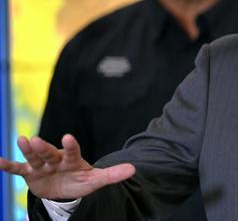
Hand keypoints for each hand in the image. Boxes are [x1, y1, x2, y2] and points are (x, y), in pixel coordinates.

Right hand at [0, 134, 134, 199]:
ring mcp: (42, 165)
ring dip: (28, 150)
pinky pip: (17, 169)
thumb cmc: (80, 181)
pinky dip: (8, 166)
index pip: (72, 151)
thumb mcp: (95, 180)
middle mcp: (56, 159)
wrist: (64, 190)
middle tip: (35, 139)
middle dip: (43, 147)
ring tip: (22, 140)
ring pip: (34, 157)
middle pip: (49, 152)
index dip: (70, 145)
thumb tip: (134, 169)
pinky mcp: (29, 173)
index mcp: (72, 159)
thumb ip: (112, 174)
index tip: (68, 137)